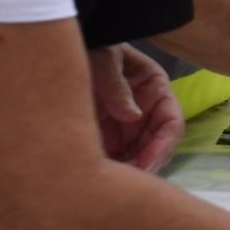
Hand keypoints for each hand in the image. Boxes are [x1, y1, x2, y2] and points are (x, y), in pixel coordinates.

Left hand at [88, 44, 182, 173]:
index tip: (145, 164)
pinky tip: (94, 176)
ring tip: (107, 181)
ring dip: (127, 173)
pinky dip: (108, 171)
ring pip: (136, 158)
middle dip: (144, 166)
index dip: (163, 146)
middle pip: (156, 148)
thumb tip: (133, 117)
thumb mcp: (104, 58)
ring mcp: (126, 127)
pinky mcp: (106, 138)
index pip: (172, 123)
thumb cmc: (92, 47)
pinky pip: (113, 160)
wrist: (57, 52)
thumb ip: (116, 85)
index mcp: (155, 89)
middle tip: (124, 182)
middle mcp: (146, 112)